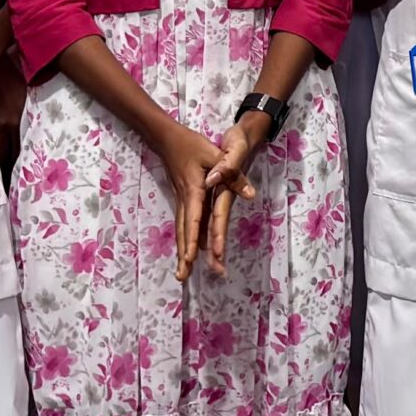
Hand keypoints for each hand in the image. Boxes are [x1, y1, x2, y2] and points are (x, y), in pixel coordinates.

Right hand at [152, 116, 256, 280]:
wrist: (167, 138)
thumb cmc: (193, 144)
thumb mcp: (215, 153)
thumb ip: (232, 173)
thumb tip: (248, 193)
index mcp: (194, 189)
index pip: (194, 218)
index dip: (192, 239)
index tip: (190, 258)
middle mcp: (185, 199)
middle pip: (184, 231)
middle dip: (184, 255)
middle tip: (183, 277)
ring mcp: (181, 200)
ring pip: (181, 229)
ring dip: (182, 251)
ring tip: (182, 273)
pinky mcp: (181, 198)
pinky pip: (183, 223)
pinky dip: (184, 239)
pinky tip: (188, 251)